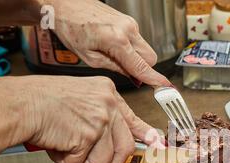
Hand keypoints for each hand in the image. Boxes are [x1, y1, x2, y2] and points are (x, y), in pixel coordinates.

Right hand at [23, 75, 162, 162]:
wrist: (21, 104)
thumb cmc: (43, 101)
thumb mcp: (81, 99)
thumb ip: (103, 117)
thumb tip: (118, 138)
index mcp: (108, 94)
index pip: (134, 121)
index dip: (147, 137)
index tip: (158, 146)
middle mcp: (108, 106)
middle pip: (125, 148)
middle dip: (111, 162)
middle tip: (94, 162)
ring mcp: (100, 121)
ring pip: (104, 160)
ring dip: (84, 161)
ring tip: (66, 145)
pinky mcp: (87, 137)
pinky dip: (67, 161)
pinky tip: (58, 144)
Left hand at [43, 0, 170, 86]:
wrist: (64, 4)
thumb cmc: (71, 27)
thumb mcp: (89, 57)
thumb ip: (114, 67)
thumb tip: (132, 77)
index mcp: (117, 39)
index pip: (142, 66)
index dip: (154, 79)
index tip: (165, 87)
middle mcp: (128, 29)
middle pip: (150, 58)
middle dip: (143, 69)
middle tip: (126, 73)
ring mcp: (130, 23)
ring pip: (145, 49)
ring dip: (136, 58)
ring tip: (114, 56)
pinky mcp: (128, 21)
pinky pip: (138, 41)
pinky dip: (131, 49)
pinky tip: (113, 47)